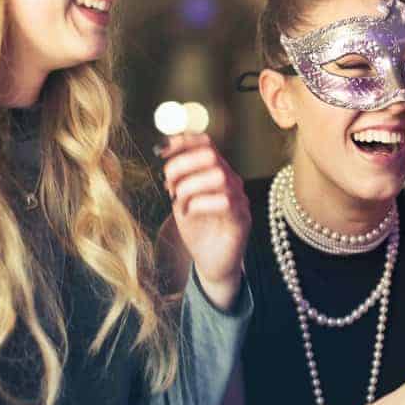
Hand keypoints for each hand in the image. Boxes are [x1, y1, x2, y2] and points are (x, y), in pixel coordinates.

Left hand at [159, 133, 250, 309]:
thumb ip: (177, 179)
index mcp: (216, 172)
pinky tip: (188, 214)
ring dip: (190, 186)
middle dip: (182, 165)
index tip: (162, 151)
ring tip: (178, 202)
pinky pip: (225, 202)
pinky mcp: (242, 219)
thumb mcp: (181, 200)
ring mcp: (239, 199)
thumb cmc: (198, 230)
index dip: (184, 141)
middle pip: (211, 155)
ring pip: (218, 176)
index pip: (206, 143)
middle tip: (167, 183)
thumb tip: (162, 156)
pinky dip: (199, 204)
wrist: (212, 263)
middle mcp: (231, 181)